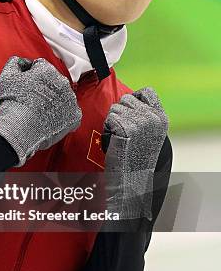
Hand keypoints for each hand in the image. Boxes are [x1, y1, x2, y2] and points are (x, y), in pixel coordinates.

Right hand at [0, 56, 81, 166]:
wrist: (20, 128)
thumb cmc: (13, 103)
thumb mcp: (7, 76)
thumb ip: (14, 63)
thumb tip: (20, 62)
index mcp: (47, 69)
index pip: (41, 66)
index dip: (31, 75)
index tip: (26, 85)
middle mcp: (62, 82)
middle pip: (53, 81)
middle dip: (44, 87)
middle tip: (31, 99)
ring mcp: (70, 100)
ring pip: (62, 96)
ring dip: (54, 101)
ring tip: (39, 111)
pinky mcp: (74, 116)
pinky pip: (69, 113)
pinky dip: (61, 116)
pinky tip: (48, 119)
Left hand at [101, 87, 168, 220]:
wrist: (132, 179)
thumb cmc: (136, 158)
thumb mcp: (150, 133)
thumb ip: (146, 115)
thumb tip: (132, 98)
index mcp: (162, 118)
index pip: (147, 91)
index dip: (135, 99)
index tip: (130, 113)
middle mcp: (153, 118)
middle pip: (127, 98)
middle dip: (120, 112)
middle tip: (123, 132)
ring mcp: (140, 121)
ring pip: (115, 107)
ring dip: (113, 121)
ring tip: (119, 138)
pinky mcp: (126, 127)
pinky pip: (109, 118)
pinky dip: (107, 128)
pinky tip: (114, 141)